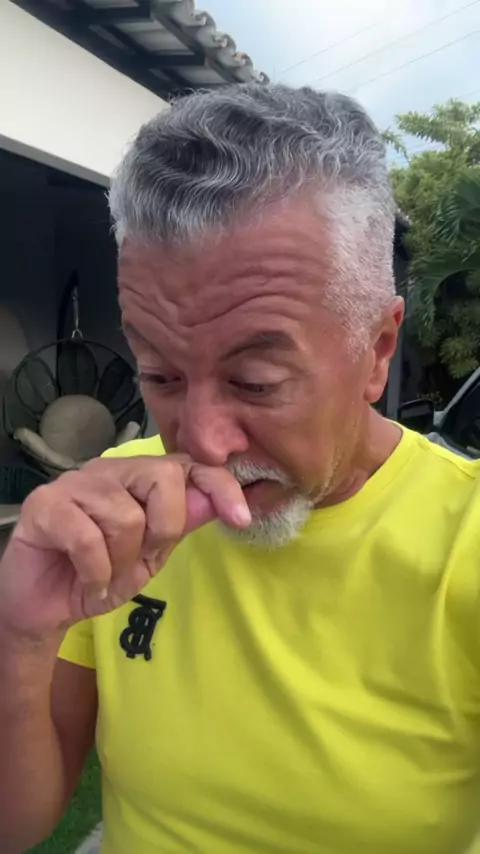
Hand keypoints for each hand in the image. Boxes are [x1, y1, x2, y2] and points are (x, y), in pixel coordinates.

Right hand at [0, 455, 250, 638]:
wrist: (45, 606)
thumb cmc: (99, 574)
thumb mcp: (151, 555)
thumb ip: (181, 524)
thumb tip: (218, 500)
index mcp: (138, 478)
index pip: (188, 465)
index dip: (219, 486)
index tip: (242, 518)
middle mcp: (109, 471)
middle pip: (162, 478)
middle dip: (163, 530)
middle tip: (142, 560)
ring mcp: (75, 483)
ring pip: (125, 515)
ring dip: (121, 562)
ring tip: (106, 575)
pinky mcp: (45, 504)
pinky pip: (88, 537)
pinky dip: (95, 572)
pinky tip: (87, 581)